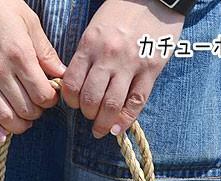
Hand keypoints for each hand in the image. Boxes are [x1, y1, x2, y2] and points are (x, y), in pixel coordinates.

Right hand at [0, 0, 66, 140]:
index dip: (50, 100)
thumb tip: (61, 74)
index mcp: (20, 55)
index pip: (42, 94)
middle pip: (26, 109)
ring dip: (19, 125)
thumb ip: (45, 52)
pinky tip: (2, 136)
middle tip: (37, 105)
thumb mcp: (28, 21)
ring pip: (5, 116)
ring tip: (24, 120)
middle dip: (37, 113)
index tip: (50, 95)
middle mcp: (0, 70)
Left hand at [61, 0, 184, 138]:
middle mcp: (108, 56)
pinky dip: (125, 120)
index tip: (73, 104)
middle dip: (87, 114)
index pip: (72, 83)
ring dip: (103, 122)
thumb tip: (78, 83)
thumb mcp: (96, 27)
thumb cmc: (123, 11)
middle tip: (89, 116)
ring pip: (111, 105)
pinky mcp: (150, 71)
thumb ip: (87, 55)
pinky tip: (117, 129)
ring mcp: (131, 64)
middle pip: (90, 98)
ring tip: (101, 128)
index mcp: (90, 43)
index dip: (70, 100)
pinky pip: (136, 102)